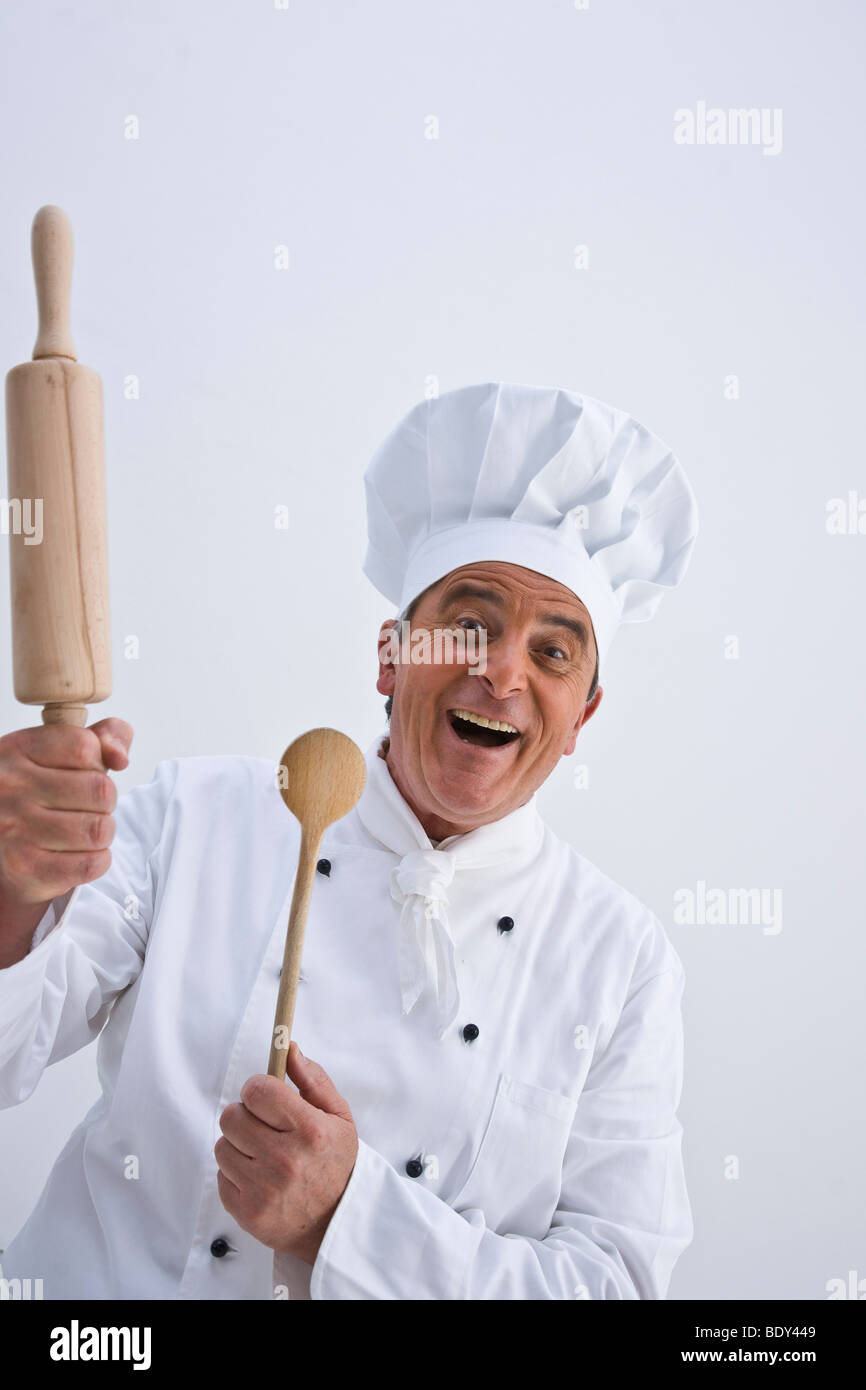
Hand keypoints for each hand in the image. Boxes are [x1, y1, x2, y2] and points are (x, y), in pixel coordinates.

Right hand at [0, 718, 132, 965]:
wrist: (3, 850)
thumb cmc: (38, 796)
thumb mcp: (61, 755)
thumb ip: (101, 738)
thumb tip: (120, 756)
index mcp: (18, 750)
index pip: (85, 747)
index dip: (98, 763)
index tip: (84, 773)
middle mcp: (9, 787)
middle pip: (100, 789)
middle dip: (104, 802)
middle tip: (86, 808)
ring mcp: (13, 829)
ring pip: (99, 829)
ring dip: (102, 833)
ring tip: (83, 831)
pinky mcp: (25, 868)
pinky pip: (91, 863)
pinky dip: (97, 860)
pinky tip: (80, 854)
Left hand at [215, 1041, 358, 1264]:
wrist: (336, 1224)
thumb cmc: (336, 1163)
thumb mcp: (338, 1117)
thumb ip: (313, 1079)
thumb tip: (288, 1048)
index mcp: (310, 1131)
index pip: (258, 1091)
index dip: (257, 1089)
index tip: (264, 1096)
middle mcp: (285, 1160)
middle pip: (232, 1116)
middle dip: (244, 1114)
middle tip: (262, 1125)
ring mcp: (264, 1189)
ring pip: (222, 1146)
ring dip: (238, 1145)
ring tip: (262, 1154)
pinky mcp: (247, 1212)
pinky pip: (221, 1177)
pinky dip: (236, 1174)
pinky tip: (259, 1178)